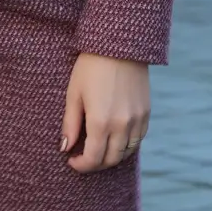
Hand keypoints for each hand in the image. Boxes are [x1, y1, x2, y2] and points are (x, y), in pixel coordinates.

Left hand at [61, 53, 149, 171]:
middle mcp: (122, 125)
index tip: (72, 160)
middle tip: (84, 157)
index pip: (93, 159)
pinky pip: (138, 139)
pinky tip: (115, 139)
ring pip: (126, 152)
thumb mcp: (74, 94)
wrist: (119, 45)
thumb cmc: (90, 67)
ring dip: (111, 157)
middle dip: (95, 164)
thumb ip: (70, 124)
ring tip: (99, 149)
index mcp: (100, 122)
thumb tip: (65, 148)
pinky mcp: (146, 113)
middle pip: (111, 159)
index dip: (81, 165)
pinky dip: (126, 146)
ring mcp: (137, 120)